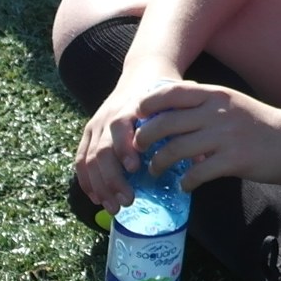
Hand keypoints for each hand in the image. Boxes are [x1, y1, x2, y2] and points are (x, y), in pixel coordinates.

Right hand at [72, 69, 174, 212]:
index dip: (124, 149)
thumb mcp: (176, 102)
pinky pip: (81, 160)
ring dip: (100, 186)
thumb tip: (199, 156)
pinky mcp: (89, 134)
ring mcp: (95, 126)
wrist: (142, 72)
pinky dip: (86, 181)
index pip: (119, 128)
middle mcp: (107, 117)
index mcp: (128, 108)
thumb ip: (183, 125)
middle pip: (101, 151)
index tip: (135, 170)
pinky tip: (96, 198)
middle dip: (112, 179)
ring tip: (115, 208)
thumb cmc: (164, 92)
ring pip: (88, 160)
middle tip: (128, 201)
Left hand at [124, 80, 280, 187]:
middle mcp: (218, 112)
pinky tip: (185, 186)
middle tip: (138, 150)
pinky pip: (197, 173)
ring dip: (159, 163)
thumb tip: (173, 114)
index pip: (171, 93)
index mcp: (216, 95)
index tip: (136, 117)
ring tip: (155, 171)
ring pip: (176, 149)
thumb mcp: (234, 104)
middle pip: (166, 123)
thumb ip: (207, 106)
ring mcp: (226, 136)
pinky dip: (185, 182)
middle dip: (144, 139)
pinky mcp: (235, 160)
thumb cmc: (264, 125)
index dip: (148, 104)